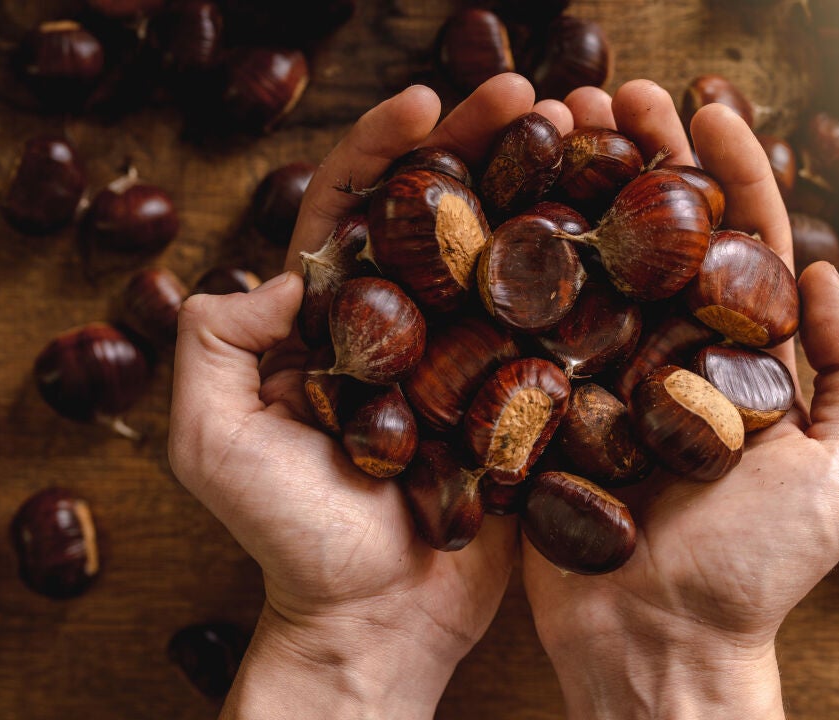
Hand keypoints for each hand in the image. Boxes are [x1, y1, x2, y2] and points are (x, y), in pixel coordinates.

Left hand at [168, 74, 553, 718]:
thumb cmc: (289, 539)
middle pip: (446, 210)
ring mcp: (472, 354)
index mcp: (333, 316)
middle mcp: (408, 321)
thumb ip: (216, 344)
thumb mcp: (212, 440)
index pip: (355, 205)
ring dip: (550, 185)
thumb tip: (282, 272)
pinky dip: (591, 271)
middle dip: (487, 143)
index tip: (429, 102)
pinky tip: (626, 224)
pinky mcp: (524, 394)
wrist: (377, 623)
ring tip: (598, 129)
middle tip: (539, 93)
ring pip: (509, 251)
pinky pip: (560, 324)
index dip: (388, 146)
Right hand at [521, 83, 838, 719]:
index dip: (732, 167)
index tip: (709, 104)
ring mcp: (609, 374)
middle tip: (612, 93)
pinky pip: (534, 323)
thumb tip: (825, 270)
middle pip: (661, 233)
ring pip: (595, 261)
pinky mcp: (550, 402)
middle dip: (643, 156)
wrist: (659, 643)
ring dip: (579, 187)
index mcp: (748, 356)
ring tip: (555, 123)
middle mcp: (678, 351)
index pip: (745, 240)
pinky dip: (522, 262)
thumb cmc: (761, 568)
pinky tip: (504, 204)